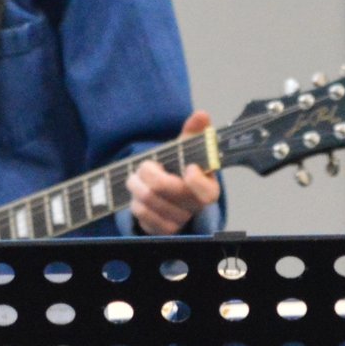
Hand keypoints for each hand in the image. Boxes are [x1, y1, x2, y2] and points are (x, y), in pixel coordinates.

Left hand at [128, 112, 222, 235]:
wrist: (169, 195)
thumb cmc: (179, 169)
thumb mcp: (186, 150)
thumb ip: (194, 132)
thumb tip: (201, 115)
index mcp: (209, 189)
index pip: (206, 193)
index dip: (195, 180)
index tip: (187, 167)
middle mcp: (195, 208)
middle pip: (162, 188)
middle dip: (147, 171)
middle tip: (146, 166)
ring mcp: (178, 221)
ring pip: (147, 199)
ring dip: (137, 184)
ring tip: (139, 179)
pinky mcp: (161, 230)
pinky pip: (141, 213)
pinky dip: (135, 200)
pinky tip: (141, 195)